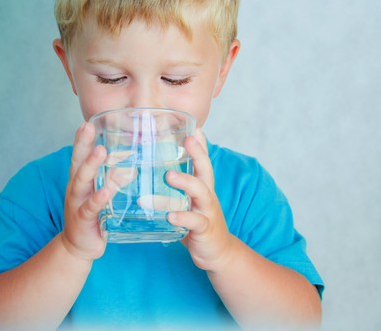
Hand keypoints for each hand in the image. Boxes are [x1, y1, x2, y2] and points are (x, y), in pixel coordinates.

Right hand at [60, 122, 110, 261]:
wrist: (78, 246)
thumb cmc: (92, 216)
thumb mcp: (100, 194)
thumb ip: (111, 179)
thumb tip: (132, 164)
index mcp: (80, 180)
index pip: (79, 156)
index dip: (82, 139)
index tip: (87, 122)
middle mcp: (75, 188)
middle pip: (77, 162)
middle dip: (83, 144)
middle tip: (88, 127)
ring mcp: (77, 203)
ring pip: (81, 181)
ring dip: (90, 166)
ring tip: (100, 151)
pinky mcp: (82, 220)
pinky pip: (90, 208)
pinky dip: (97, 199)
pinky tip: (105, 191)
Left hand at [166, 129, 235, 272]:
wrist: (218, 253)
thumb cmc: (198, 223)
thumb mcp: (190, 203)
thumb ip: (179, 188)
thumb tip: (161, 171)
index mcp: (203, 188)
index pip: (203, 161)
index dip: (200, 145)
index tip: (194, 126)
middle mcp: (207, 196)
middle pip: (206, 170)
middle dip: (198, 153)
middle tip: (187, 140)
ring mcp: (207, 212)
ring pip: (201, 192)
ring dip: (186, 182)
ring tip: (169, 175)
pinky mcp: (204, 229)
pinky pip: (194, 221)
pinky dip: (182, 217)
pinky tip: (170, 215)